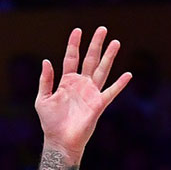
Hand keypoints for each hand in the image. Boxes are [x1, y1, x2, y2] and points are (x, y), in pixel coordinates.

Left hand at [35, 27, 130, 156]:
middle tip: (102, 29)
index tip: (77, 30)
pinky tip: (128, 74)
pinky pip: (111, 92)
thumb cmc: (50, 122)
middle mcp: (81, 84)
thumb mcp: (43, 99)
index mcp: (67, 81)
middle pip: (90, 60)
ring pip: (102, 70)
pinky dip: (119, 84)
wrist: (59, 140)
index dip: (74, 44)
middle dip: (96, 44)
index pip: (72, 58)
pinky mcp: (98, 104)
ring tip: (116, 42)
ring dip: (109, 57)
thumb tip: (46, 60)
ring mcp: (91, 93)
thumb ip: (45, 80)